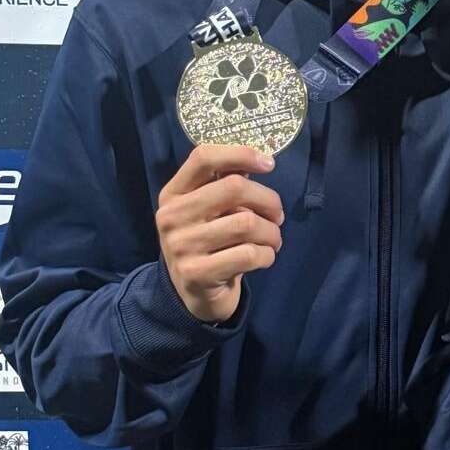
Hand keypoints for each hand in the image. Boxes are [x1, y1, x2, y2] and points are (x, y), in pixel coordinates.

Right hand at [156, 145, 284, 321]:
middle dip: (269, 201)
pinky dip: (267, 255)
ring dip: (272, 233)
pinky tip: (264, 257)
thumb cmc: (210, 243)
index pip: (203, 157)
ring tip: (272, 240)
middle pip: (235, 188)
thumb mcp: (209, 210)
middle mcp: (171, 216)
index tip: (268, 164)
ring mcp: (181, 246)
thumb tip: (259, 158)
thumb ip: (226, 184)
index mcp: (173, 193)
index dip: (241, 154)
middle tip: (278, 216)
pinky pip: (249, 254)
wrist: (193, 295)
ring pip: (247, 223)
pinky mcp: (196, 273)